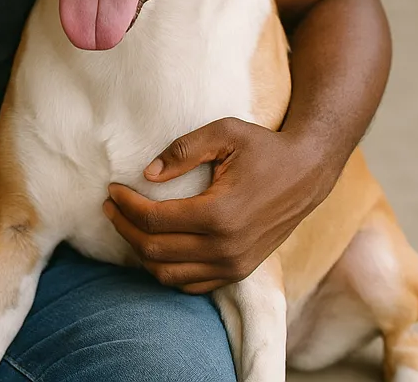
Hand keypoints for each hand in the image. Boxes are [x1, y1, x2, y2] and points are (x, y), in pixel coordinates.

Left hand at [103, 117, 332, 293]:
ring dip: (140, 252)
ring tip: (125, 223)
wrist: (307, 172)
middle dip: (124, 227)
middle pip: (155, 250)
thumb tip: (147, 174)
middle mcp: (227, 248)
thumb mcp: (224, 133)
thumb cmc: (264, 147)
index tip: (112, 189)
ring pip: (169, 274)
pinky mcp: (240, 271)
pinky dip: (165, 270)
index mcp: (220, 214)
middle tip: (110, 205)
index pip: (155, 220)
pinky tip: (153, 245)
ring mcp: (235, 265)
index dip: (126, 206)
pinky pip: (192, 284)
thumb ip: (182, 150)